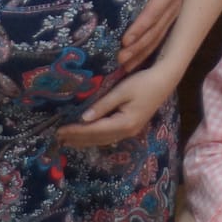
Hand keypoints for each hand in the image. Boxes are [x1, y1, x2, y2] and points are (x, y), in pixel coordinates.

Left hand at [57, 64, 178, 148]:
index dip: (76, 131)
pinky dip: (94, 138)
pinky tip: (86, 137)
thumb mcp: (122, 91)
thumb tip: (84, 118)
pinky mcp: (131, 127)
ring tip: (67, 140)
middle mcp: (127, 131)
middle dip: (77, 138)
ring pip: (102, 140)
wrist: (164, 81)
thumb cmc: (143, 83)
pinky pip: (108, 137)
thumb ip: (103, 105)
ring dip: (84, 140)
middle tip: (57, 138)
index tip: (59, 130)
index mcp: (124, 123)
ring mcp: (130, 131)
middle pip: (97, 138)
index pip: (94, 130)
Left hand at [117, 0, 192, 73]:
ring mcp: (175, 11)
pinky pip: (161, 34)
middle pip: (155, 31)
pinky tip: (138, 59)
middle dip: (138, 47)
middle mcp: (174, 5)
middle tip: (120, 60)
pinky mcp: (173, 14)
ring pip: (159, 36)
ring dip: (143, 52)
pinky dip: (149, 48)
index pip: (153, 13)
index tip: (124, 41)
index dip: (139, 28)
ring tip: (126, 66)